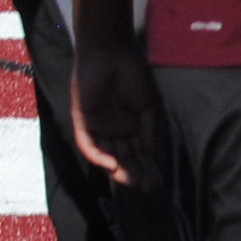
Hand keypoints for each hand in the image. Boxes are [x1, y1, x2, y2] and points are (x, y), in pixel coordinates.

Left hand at [71, 37, 165, 190]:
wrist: (111, 52)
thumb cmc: (133, 74)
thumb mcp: (148, 107)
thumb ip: (149, 131)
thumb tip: (152, 156)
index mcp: (130, 125)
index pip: (138, 153)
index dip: (148, 168)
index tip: (158, 183)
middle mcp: (113, 129)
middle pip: (124, 157)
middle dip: (135, 173)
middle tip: (147, 188)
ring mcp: (97, 125)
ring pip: (107, 154)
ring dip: (119, 169)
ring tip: (133, 182)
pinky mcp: (82, 119)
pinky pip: (88, 143)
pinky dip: (98, 155)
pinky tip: (112, 165)